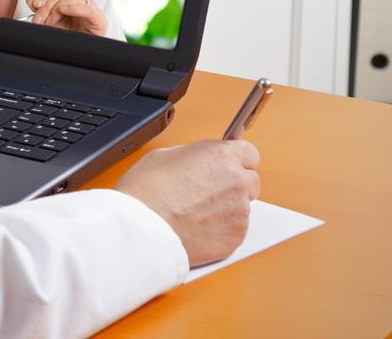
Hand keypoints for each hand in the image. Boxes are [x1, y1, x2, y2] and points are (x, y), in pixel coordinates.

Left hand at [27, 0, 106, 35]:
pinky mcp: (98, 18)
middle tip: (39, 19)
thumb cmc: (68, 34)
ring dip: (56, 9)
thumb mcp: (49, 22)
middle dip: (46, 5)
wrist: (82, 51)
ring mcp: (89, 7)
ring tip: (50, 22)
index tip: (34, 4)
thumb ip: (40, 10)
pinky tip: (64, 11)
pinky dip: (73, 7)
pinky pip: (87, 8)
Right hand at [115, 139, 260, 267]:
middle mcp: (237, 182)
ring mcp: (239, 213)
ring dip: (227, 209)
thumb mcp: (165, 155)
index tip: (228, 166)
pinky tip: (198, 228)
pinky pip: (235, 230)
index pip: (249, 153)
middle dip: (234, 185)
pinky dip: (221, 230)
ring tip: (196, 213)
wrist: (141, 228)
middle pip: (250, 181)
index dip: (236, 160)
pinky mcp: (235, 238)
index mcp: (222, 156)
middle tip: (209, 192)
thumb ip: (194, 156)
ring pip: (242, 208)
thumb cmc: (146, 191)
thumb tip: (200, 161)